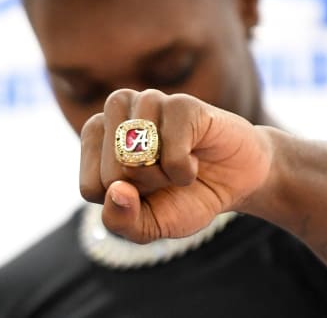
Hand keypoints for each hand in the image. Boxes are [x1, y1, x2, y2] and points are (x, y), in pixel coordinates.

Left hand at [79, 89, 272, 242]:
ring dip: (163, 177)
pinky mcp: (181, 103)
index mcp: (97, 138)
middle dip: (145, 189)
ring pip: (134, 158)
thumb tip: (117, 191)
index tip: (144, 190)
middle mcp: (117, 112)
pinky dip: (185, 171)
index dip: (125, 202)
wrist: (236, 181)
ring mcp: (148, 102)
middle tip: (166, 176)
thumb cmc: (185, 197)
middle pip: (111, 173)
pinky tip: (196, 157)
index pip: (91, 186)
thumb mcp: (148, 224)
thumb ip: (121, 221)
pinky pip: (170, 154)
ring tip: (178, 165)